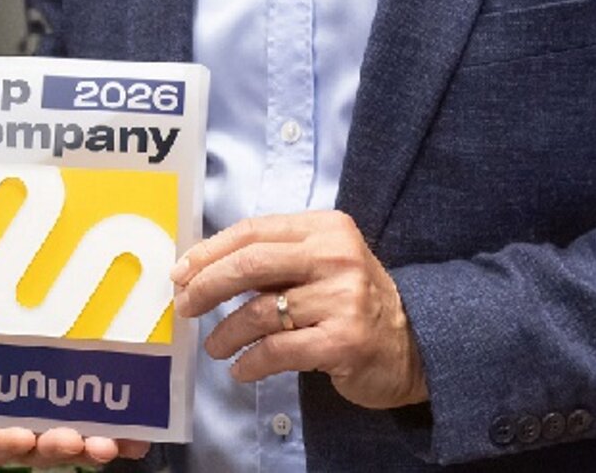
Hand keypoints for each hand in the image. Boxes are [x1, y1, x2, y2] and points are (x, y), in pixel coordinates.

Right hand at [0, 286, 150, 468]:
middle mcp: (26, 419)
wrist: (33, 294)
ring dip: (94, 447)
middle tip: (72, 438)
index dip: (4, 443)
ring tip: (109, 442)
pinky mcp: (99, 407)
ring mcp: (63, 415)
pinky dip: (130, 435)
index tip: (19, 435)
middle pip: (39, 449)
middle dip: (56, 449)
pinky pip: (115, 430)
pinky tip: (143, 432)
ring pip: (79, 443)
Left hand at [171, 211, 426, 409]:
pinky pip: (278, 351)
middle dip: (206, 286)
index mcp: (325, 228)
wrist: (414, 344)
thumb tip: (200, 271)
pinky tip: (241, 368)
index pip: (252, 231)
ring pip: (260, 312)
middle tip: (184, 306)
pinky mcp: (343, 341)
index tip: (180, 272)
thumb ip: (273, 261)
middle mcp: (335, 257)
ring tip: (215, 346)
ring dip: (226, 332)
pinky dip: (250, 362)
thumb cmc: (351, 301)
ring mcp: (342, 299)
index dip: (209, 251)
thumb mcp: (320, 265)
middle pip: (250, 264)